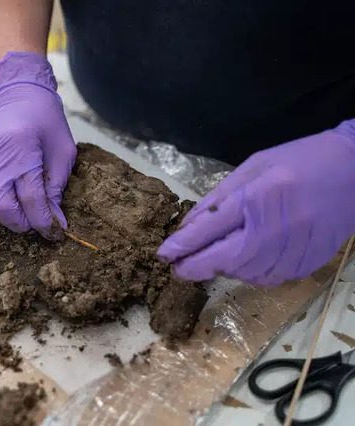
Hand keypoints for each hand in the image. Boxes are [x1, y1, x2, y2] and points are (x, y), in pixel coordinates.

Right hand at [0, 52, 76, 238]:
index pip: (31, 198)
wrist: (18, 94)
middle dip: (21, 222)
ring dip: (5, 218)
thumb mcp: (63, 153)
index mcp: (21, 149)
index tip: (55, 233)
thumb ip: (56, 188)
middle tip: (37, 222)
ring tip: (23, 214)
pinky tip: (7, 203)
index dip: (44, 221)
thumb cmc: (46, 121)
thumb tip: (54, 222)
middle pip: (1, 207)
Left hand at [158, 120, 354, 286]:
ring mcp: (294, 249)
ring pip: (245, 274)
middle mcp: (275, 228)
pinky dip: (250, 273)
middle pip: (224, 260)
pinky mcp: (307, 263)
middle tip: (179, 268)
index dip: (182, 246)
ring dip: (223, 269)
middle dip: (195, 267)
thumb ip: (219, 198)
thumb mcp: (253, 167)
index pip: (210, 229)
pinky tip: (247, 259)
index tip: (163, 255)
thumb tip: (188, 226)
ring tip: (216, 257)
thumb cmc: (299, 161)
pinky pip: (269, 278)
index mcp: (259, 197)